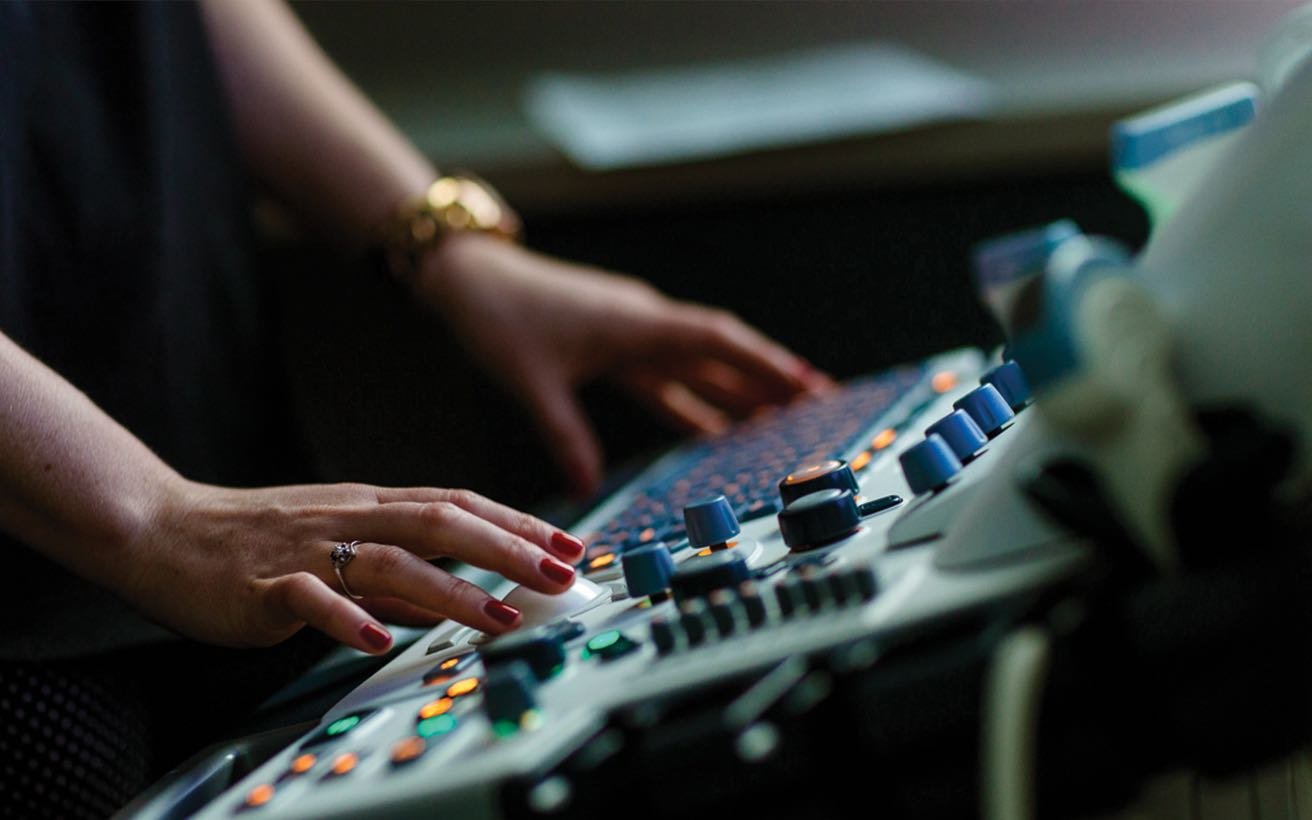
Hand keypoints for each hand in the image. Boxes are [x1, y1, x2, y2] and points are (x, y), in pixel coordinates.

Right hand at [123, 479, 586, 653]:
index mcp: (370, 506)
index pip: (459, 505)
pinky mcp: (264, 586)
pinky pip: (310, 601)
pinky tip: (378, 640)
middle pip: (441, 522)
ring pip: (390, 561)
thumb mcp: (340, 546)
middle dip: (508, 549)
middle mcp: (349, 519)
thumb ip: (399, 572)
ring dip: (452, 590)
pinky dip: (346, 619)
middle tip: (559, 574)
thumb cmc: (257, 539)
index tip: (569, 544)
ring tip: (501, 616)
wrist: (161, 529)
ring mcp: (308, 551)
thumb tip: (458, 598)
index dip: (518, 523)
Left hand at [417, 235, 833, 495]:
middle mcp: (643, 322)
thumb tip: (588, 489)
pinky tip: (714, 428)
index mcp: (634, 324)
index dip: (763, 364)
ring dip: (737, 391)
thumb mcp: (532, 382)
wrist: (470, 276)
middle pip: (721, 353)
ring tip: (780, 422)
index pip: (716, 341)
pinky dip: (696, 398)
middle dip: (768, 380)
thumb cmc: (501, 316)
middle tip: (818, 407)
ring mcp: (632, 331)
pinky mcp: (617, 341)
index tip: (807, 385)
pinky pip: (669, 373)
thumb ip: (565, 435)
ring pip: (698, 364)